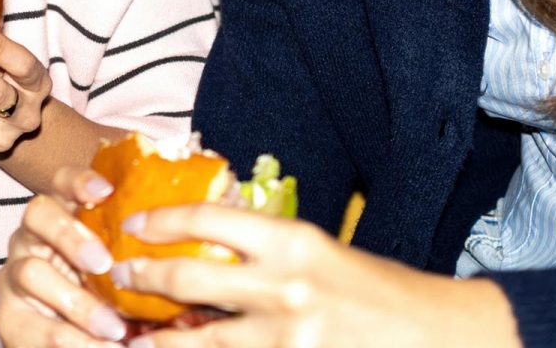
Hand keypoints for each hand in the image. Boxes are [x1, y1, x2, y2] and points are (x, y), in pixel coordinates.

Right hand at [0, 165, 131, 347]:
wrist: (85, 342)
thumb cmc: (113, 297)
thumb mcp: (125, 268)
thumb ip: (138, 250)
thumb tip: (192, 232)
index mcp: (64, 215)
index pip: (62, 182)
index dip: (79, 180)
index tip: (106, 190)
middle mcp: (33, 237)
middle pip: (38, 215)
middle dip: (71, 236)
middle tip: (105, 265)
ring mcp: (15, 275)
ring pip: (32, 272)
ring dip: (78, 303)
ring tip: (114, 328)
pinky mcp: (9, 318)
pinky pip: (31, 326)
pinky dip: (70, 340)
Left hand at [111, 205, 519, 347]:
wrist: (436, 335)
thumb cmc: (379, 291)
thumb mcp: (322, 253)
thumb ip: (268, 251)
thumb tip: (208, 248)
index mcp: (291, 240)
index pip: (207, 219)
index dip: (161, 220)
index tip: (135, 224)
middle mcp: (282, 285)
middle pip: (187, 277)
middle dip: (143, 277)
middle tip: (119, 275)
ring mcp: (285, 336)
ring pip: (198, 339)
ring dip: (157, 339)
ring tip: (133, 338)